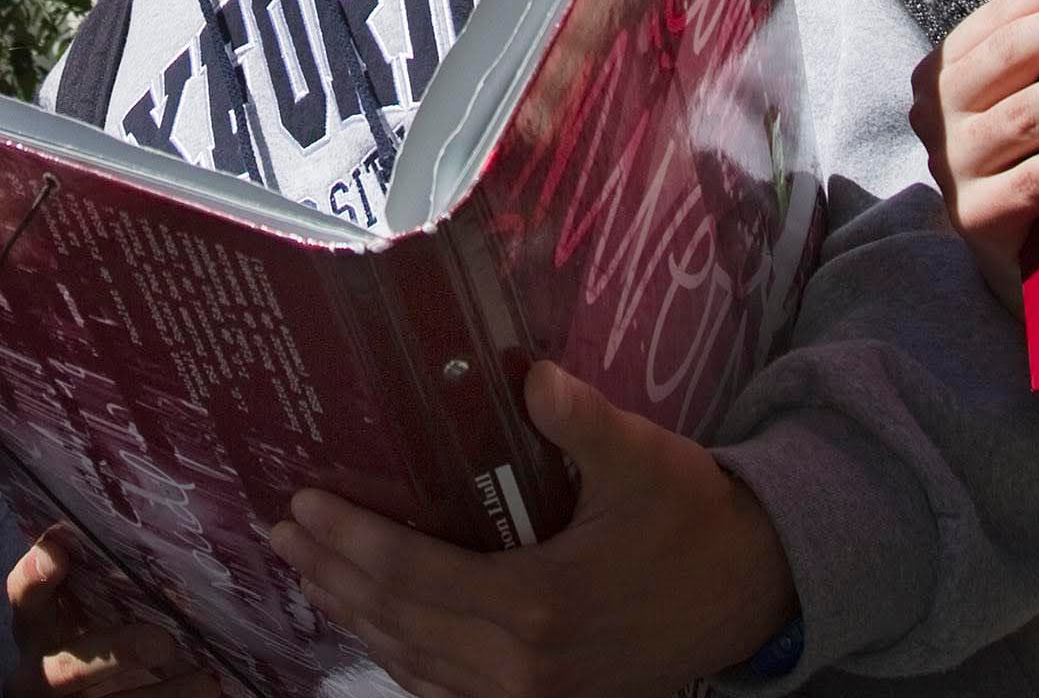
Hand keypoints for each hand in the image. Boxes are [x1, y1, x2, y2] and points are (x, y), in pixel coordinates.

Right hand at [6, 526, 217, 695]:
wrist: (85, 694)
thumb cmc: (97, 636)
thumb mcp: (88, 611)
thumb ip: (103, 583)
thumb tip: (160, 537)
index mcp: (35, 630)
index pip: (24, 598)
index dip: (34, 577)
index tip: (58, 555)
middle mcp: (39, 672)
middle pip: (67, 667)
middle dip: (116, 654)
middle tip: (163, 643)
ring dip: (161, 696)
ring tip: (206, 683)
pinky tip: (208, 693)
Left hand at [269, 361, 793, 697]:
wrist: (756, 594)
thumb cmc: (694, 518)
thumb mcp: (644, 458)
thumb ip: (582, 420)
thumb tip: (532, 373)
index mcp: (536, 606)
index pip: (414, 574)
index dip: (351, 540)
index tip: (303, 503)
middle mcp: (521, 667)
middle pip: (400, 622)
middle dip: (333, 575)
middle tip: (283, 531)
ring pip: (417, 665)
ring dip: (358, 619)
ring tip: (310, 574)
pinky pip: (450, 692)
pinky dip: (404, 659)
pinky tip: (379, 629)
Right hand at [910, 0, 1038, 311]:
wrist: (1008, 259)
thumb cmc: (1026, 160)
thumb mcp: (1021, 99)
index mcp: (942, 75)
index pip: (995, 22)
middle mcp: (937, 117)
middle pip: (1007, 60)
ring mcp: (954, 169)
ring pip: (1024, 116)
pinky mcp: (979, 220)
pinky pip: (1034, 182)